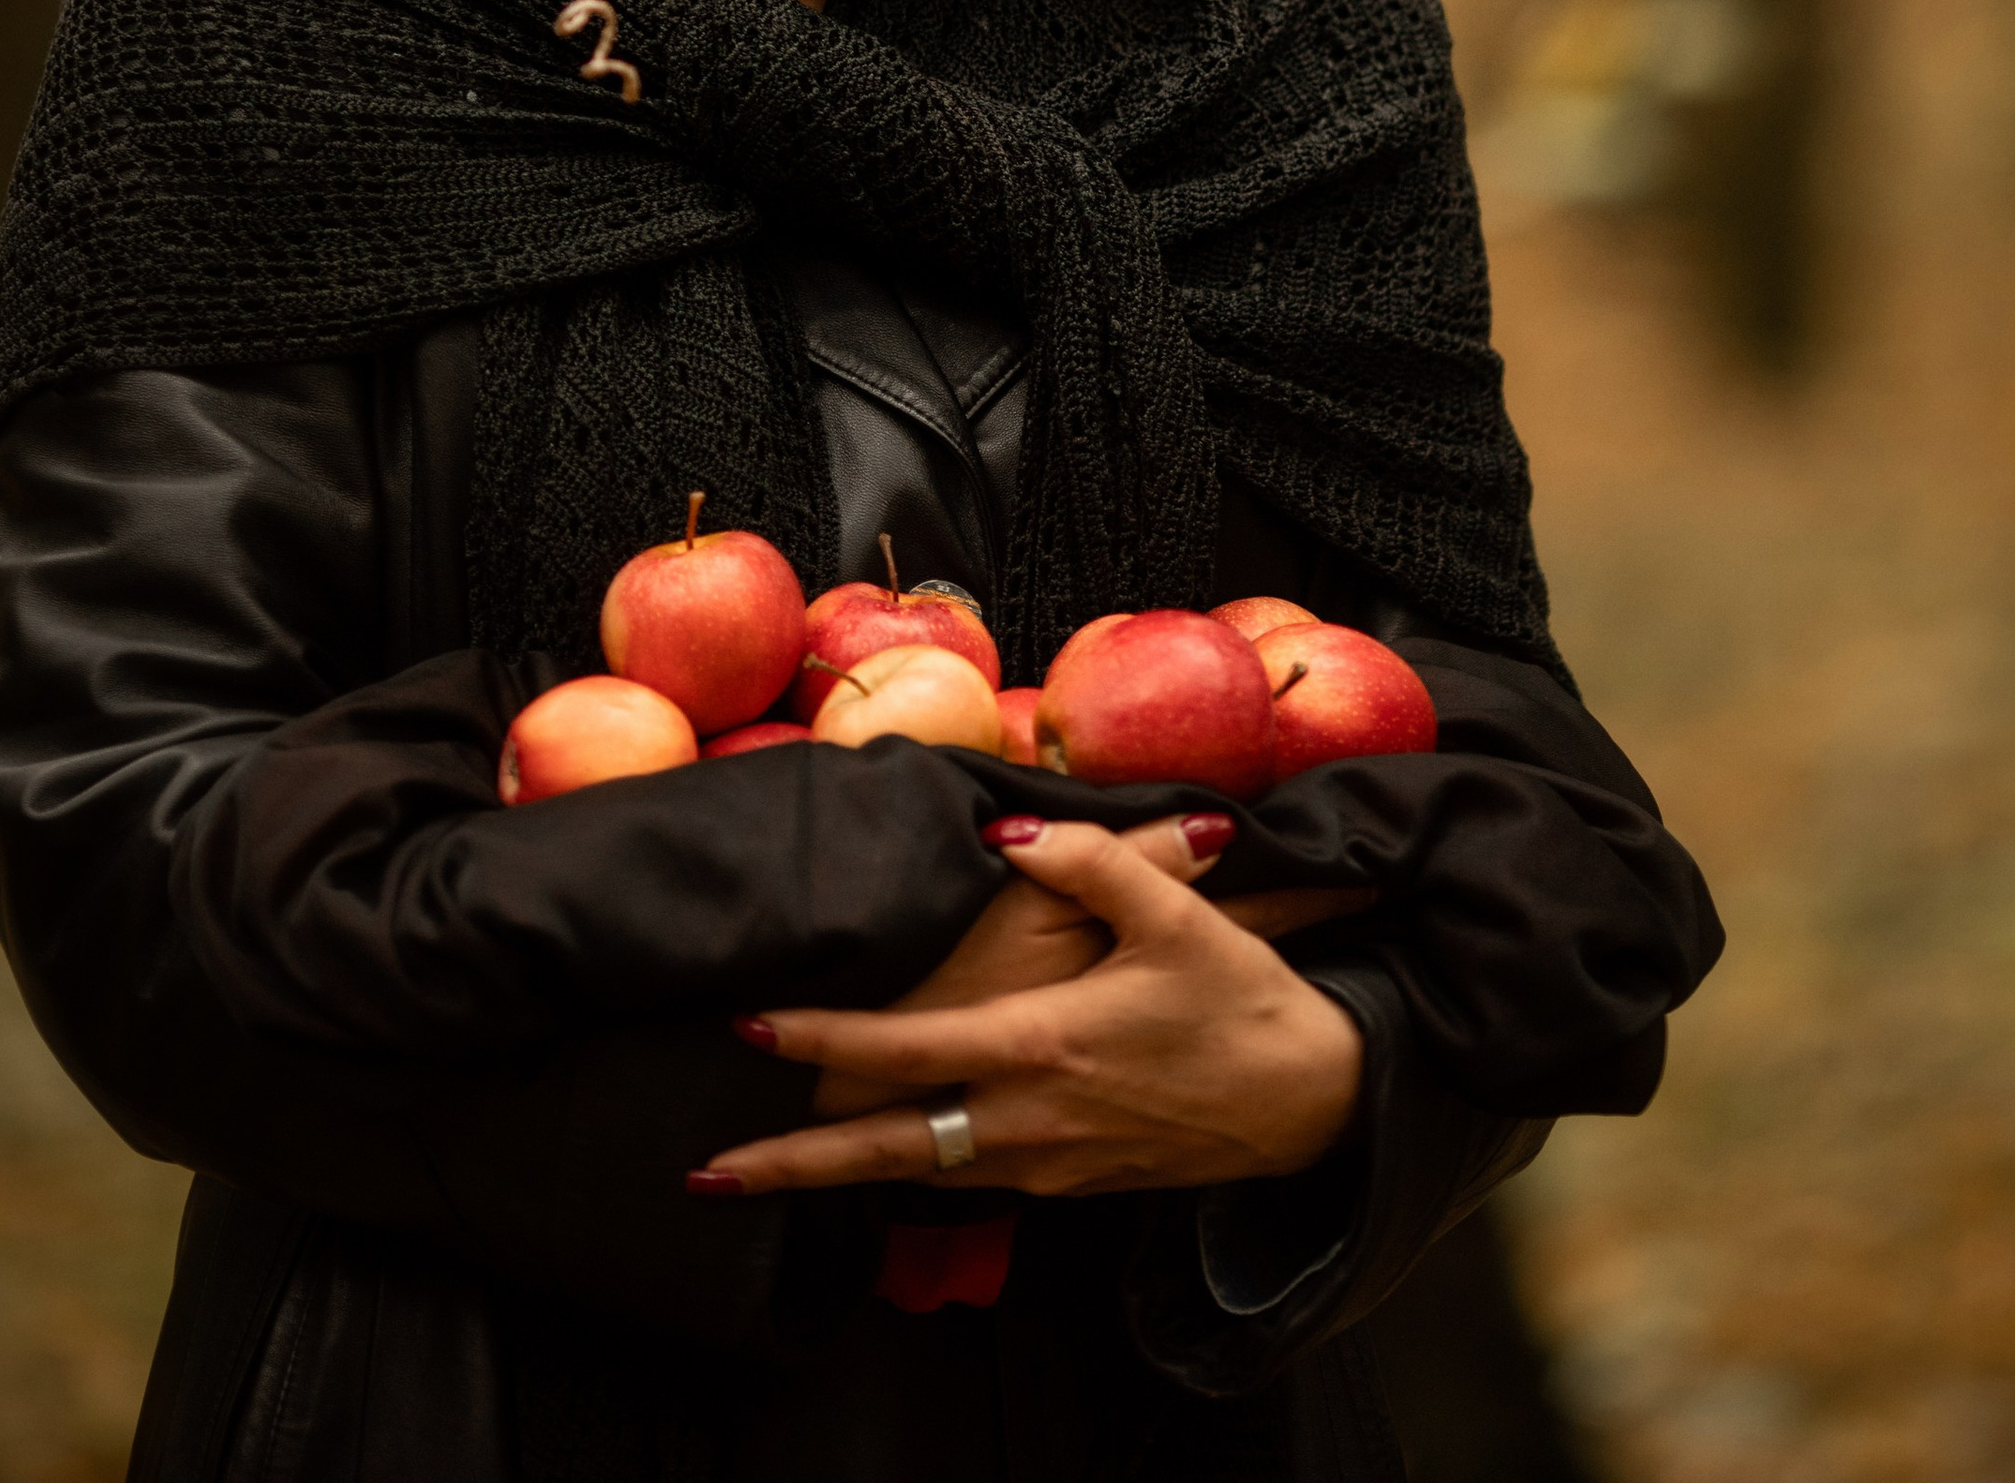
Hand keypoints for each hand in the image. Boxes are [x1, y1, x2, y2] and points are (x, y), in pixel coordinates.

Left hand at [699, 818, 1366, 1196]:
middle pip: (885, 1155)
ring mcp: (1047, 1162)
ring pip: (918, 1175)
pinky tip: (875, 1164)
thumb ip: (1092, 861)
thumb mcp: (1178, 914)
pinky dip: (906, 1175)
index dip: (820, 1043)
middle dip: (790, 1167)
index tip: (749, 1026)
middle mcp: (1030, 1119)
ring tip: (759, 1173)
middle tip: (703, 1172)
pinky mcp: (1069, 1182)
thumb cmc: (1241, 1000)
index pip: (902, 1054)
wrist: (1312, 1099)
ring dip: (837, 1179)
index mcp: (1041, 1047)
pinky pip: (968, 1180)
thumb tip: (1014, 832)